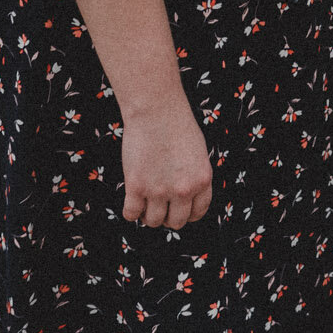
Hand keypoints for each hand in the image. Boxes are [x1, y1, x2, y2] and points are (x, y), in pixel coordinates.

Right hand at [119, 95, 212, 228]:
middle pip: (176, 222)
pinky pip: (131, 214)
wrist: (156, 109)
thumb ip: (193, 176)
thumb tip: (184, 198)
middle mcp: (183, 190)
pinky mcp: (136, 187)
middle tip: (160, 204)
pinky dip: (131, 211)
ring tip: (145, 200)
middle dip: (168, 216)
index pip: (197, 213)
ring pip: (154, 221)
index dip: (186, 213)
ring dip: (148, 214)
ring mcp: (159, 191)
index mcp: (202, 181)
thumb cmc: (176, 125)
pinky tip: (131, 199)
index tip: (177, 208)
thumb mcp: (197, 153)